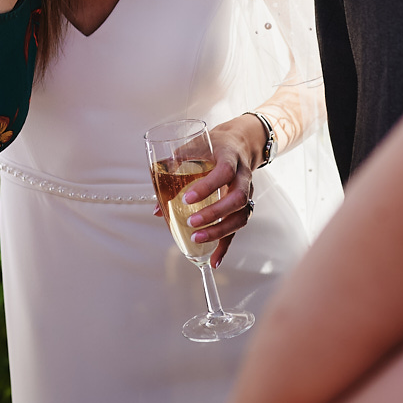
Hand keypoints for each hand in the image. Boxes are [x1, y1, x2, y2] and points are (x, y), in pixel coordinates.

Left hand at [169, 113, 265, 267]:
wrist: (239, 143)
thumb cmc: (212, 145)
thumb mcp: (193, 147)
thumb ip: (173, 169)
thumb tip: (155, 205)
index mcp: (229, 157)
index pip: (224, 172)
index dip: (207, 186)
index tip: (187, 198)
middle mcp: (243, 176)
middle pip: (237, 198)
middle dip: (214, 213)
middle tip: (191, 222)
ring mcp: (247, 192)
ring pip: (241, 215)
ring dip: (220, 231)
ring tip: (197, 239)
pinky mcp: (244, 205)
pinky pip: (238, 227)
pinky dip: (226, 245)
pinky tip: (214, 259)